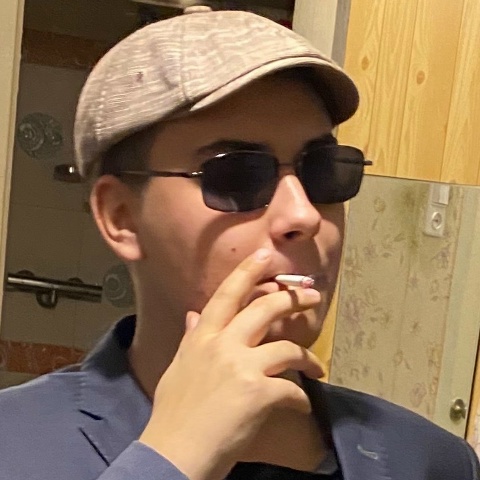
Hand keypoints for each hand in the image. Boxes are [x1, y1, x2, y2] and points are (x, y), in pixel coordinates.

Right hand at [139, 248, 322, 479]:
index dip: (246, 272)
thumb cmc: (173, 413)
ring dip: (308, 358)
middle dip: (292, 299)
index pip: (226, 295)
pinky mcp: (259, 393)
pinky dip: (300, 399)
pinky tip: (301, 407)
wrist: (174, 453)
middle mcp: (223, 344)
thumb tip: (194, 315)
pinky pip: (292, 390)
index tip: (264, 255)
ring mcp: (242, 366)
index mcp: (202, 337)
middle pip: (264, 309)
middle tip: (313, 298)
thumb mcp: (178, 369)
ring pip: (287, 348)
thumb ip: (191, 339)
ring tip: (317, 367)